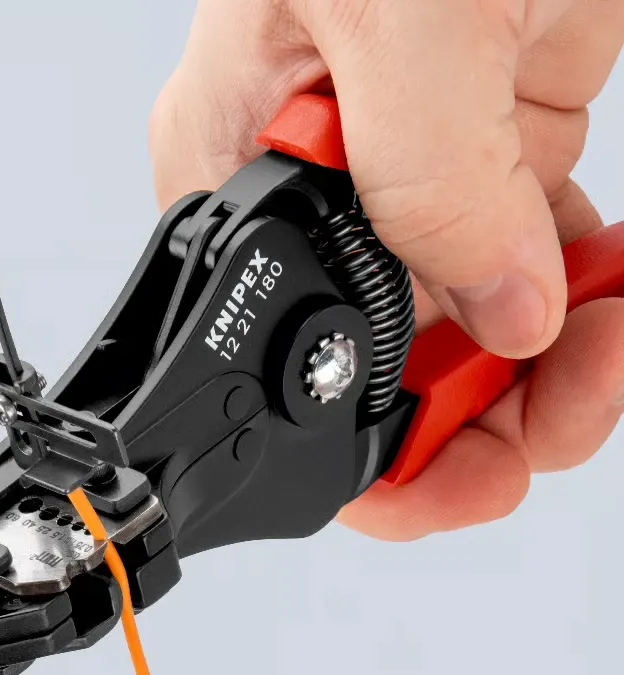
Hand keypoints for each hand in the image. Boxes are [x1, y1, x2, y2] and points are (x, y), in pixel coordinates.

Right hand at [148, 0, 623, 539]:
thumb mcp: (397, 17)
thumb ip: (432, 184)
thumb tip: (500, 315)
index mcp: (243, 170)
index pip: (277, 359)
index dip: (361, 451)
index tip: (454, 474)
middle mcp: (318, 191)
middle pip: (380, 371)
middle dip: (477, 423)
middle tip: (556, 421)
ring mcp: (408, 176)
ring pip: (467, 330)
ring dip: (547, 373)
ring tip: (610, 352)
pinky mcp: (493, 142)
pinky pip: (534, 260)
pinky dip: (585, 303)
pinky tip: (617, 301)